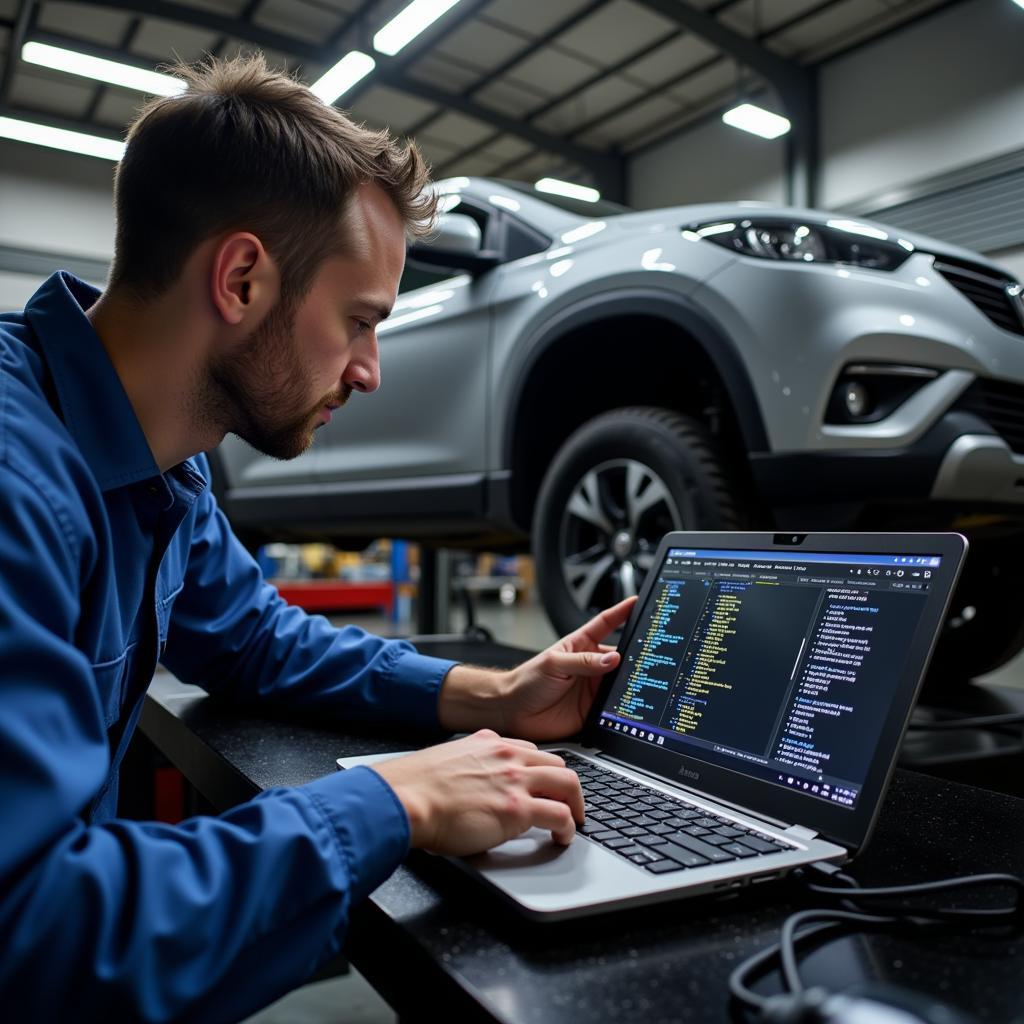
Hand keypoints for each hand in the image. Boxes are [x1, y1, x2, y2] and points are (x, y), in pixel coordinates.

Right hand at [371, 730, 583, 854]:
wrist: (405, 798)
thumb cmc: (415, 787)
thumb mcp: (447, 760)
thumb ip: (469, 764)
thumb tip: (473, 783)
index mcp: (488, 743)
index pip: (530, 751)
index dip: (541, 771)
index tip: (545, 784)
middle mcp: (506, 756)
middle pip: (556, 763)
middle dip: (565, 784)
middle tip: (567, 803)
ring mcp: (515, 780)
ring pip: (568, 783)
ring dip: (575, 803)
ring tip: (574, 820)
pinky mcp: (517, 809)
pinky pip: (560, 815)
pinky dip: (568, 827)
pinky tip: (562, 838)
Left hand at [498, 596, 636, 740]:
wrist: (513, 711)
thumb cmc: (527, 681)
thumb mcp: (554, 664)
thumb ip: (583, 661)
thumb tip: (612, 658)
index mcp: (580, 645)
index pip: (605, 624)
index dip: (621, 613)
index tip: (637, 603)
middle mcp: (590, 665)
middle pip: (620, 655)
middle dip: (634, 652)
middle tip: (648, 652)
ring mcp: (593, 687)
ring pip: (621, 681)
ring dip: (630, 681)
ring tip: (639, 680)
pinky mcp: (594, 710)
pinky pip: (614, 707)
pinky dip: (624, 705)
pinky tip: (629, 704)